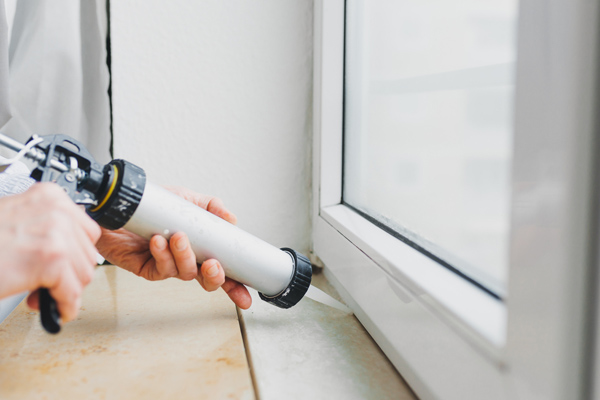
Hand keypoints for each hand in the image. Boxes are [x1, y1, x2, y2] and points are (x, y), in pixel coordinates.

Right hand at [0, 183, 100, 321]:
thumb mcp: (17, 220)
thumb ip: (46, 226)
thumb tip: (72, 247)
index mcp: (49, 196)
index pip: (87, 231)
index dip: (74, 254)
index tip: (63, 266)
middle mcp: (56, 210)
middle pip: (87, 254)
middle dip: (70, 275)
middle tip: (47, 284)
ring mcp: (56, 233)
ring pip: (84, 274)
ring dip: (64, 291)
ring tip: (39, 293)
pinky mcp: (51, 259)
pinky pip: (72, 292)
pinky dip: (64, 306)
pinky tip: (51, 308)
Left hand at [96, 186, 251, 308]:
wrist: (117, 205)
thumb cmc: (152, 205)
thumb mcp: (187, 199)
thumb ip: (211, 206)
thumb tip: (232, 219)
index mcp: (200, 248)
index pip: (223, 270)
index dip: (235, 286)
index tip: (246, 298)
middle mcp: (186, 260)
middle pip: (207, 280)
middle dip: (215, 277)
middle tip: (213, 264)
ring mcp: (167, 265)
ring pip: (184, 273)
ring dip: (185, 257)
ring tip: (179, 237)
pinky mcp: (146, 267)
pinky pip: (160, 269)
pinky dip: (162, 255)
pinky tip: (158, 241)